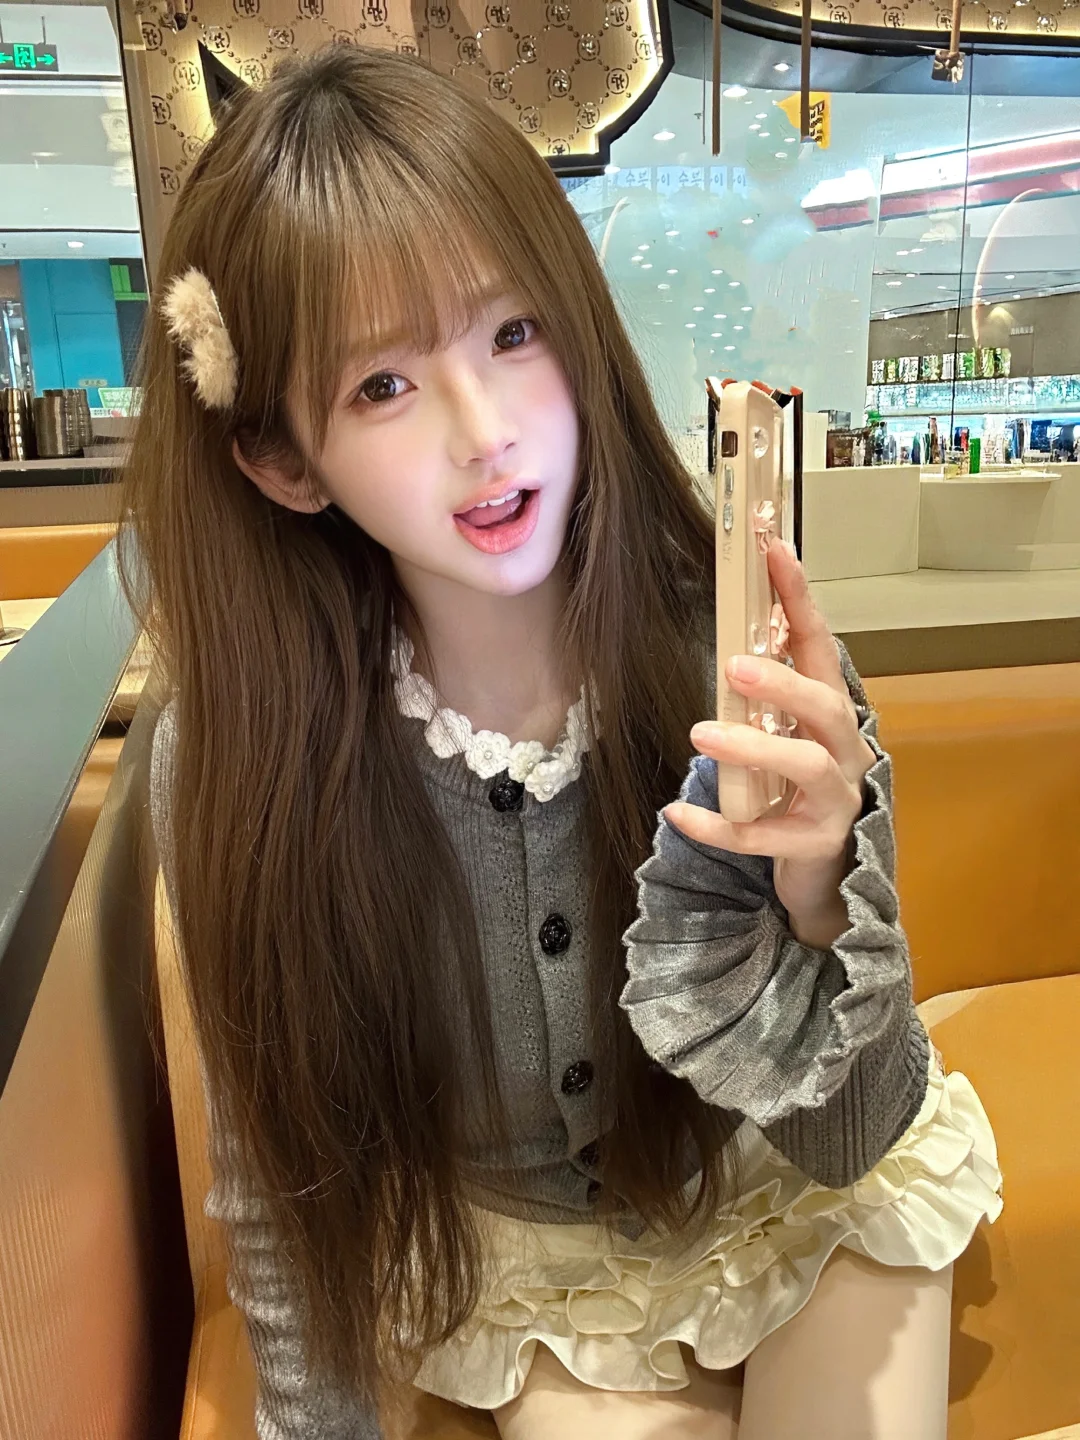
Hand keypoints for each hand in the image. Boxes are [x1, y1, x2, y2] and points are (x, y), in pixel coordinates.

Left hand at [665, 538, 875, 948]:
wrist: (826, 873)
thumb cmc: (796, 793)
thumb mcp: (784, 736)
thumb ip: (764, 698)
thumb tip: (728, 639)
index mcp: (832, 715)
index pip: (820, 647)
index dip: (800, 600)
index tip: (775, 550)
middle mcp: (845, 752)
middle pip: (826, 708)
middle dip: (783, 683)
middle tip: (732, 665)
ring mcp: (836, 802)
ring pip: (806, 767)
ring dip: (754, 747)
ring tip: (701, 733)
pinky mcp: (814, 845)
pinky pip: (763, 837)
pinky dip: (719, 826)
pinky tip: (677, 813)